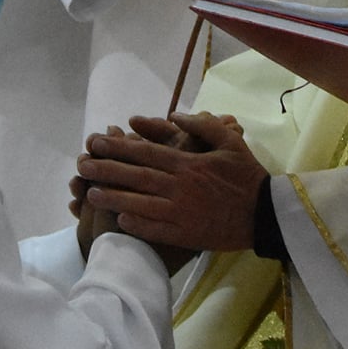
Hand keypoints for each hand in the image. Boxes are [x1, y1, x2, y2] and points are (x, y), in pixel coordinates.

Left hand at [78, 112, 265, 251]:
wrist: (266, 214)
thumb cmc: (246, 175)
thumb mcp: (229, 141)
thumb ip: (201, 125)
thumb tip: (172, 114)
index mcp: (188, 163)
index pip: (145, 153)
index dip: (117, 147)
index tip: (96, 142)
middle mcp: (179, 187)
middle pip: (135, 177)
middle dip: (106, 170)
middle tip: (81, 165)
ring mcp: (181, 212)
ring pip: (139, 205)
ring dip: (113, 199)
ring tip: (89, 194)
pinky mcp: (186, 234)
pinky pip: (156, 230)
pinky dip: (137, 226)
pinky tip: (120, 221)